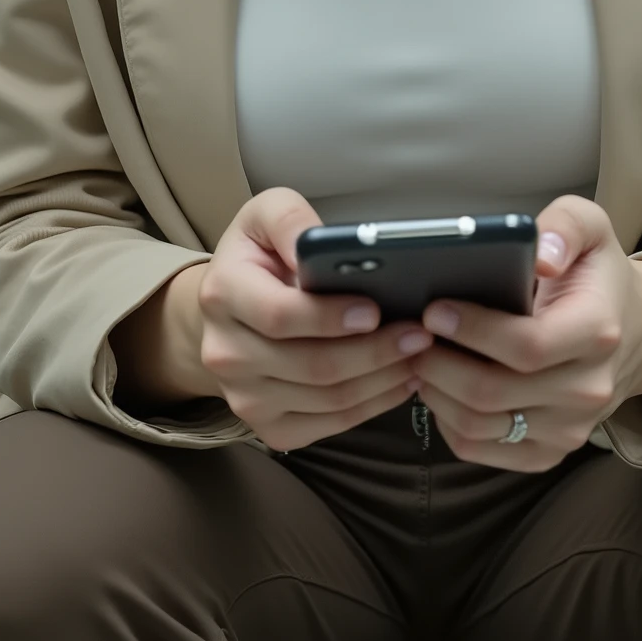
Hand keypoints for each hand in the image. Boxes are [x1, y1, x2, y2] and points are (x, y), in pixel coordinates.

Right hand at [113, 188, 432, 449]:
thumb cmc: (259, 254)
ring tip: (418, 355)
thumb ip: (291, 220)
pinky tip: (400, 382)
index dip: (330, 317)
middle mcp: (226, 354)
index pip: (280, 316)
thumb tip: (317, 246)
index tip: (375, 310)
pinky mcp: (268, 427)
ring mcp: (245, 397)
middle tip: (419, 333)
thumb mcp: (267, 214)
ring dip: (382, 380)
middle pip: (312, 366)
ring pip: (328, 400)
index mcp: (223, 294)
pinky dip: (373, 407)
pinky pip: (329, 426)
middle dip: (374, 352)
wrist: (230, 306)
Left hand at [409, 196, 641, 470]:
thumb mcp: (590, 228)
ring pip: (479, 426)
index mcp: (597, 331)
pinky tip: (438, 388)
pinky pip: (481, 449)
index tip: (435, 310)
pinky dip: (447, 422)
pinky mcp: (549, 452)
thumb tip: (540, 255)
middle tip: (412, 335)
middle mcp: (588, 388)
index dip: (472, 330)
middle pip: (493, 391)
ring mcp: (570, 428)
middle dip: (439, 363)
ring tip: (419, 357)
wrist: (634, 333)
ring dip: (436, 393)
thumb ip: (564, 227)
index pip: (527, 346)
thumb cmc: (596, 276)